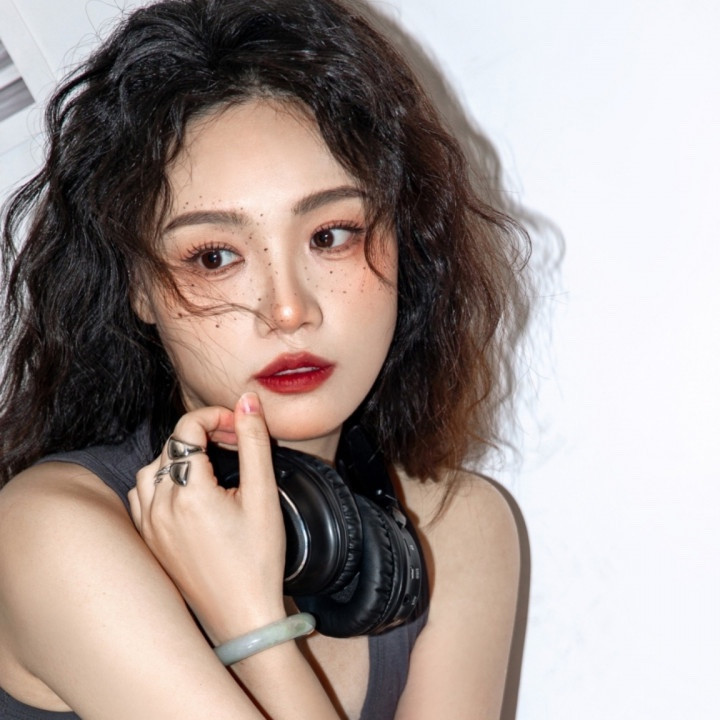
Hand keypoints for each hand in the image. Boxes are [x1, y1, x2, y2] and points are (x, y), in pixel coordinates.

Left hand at [128, 393, 286, 643]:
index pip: (187, 428)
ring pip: (151, 469)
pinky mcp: (149, 541)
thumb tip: (248, 402)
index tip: (240, 427)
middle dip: (202, 435)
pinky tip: (188, 491)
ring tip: (212, 466)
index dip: (216, 417)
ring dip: (179, 457)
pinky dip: (161, 482)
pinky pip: (142, 496)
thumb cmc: (258, 560)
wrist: (244, 617)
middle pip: (171, 446)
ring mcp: (150, 526)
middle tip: (234, 444)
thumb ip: (254, 442)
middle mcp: (160, 506)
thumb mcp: (263, 496)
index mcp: (189, 493)